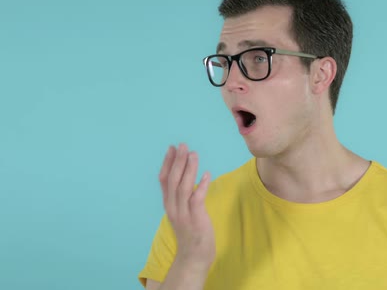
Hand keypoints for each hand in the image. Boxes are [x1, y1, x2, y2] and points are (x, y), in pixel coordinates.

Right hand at [159, 143, 215, 271]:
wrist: (193, 257)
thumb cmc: (190, 233)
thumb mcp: (181, 213)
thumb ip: (182, 197)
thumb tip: (187, 179)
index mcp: (169, 204)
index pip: (164, 180)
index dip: (167, 163)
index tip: (172, 148)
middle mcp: (173, 207)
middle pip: (172, 180)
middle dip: (177, 161)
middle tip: (183, 145)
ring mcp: (183, 213)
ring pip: (183, 187)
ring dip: (188, 169)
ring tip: (193, 154)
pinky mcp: (195, 219)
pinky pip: (197, 199)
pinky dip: (201, 186)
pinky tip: (207, 174)